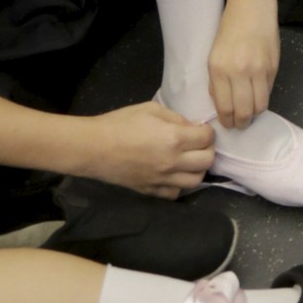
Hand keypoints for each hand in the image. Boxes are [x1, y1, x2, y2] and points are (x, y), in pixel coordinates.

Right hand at [75, 101, 215, 196]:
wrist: (94, 148)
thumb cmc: (120, 123)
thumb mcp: (151, 109)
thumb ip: (175, 118)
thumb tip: (191, 128)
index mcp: (174, 139)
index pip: (206, 138)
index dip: (207, 131)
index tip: (201, 129)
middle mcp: (173, 162)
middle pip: (207, 161)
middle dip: (207, 150)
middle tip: (198, 144)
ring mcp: (163, 180)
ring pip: (196, 181)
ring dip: (197, 169)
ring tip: (189, 160)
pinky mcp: (151, 191)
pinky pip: (176, 193)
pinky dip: (180, 185)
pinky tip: (173, 174)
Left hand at [208, 0, 279, 128]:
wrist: (251, 7)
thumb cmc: (228, 30)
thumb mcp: (213, 56)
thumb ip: (216, 82)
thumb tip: (221, 105)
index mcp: (219, 70)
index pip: (225, 108)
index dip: (227, 121)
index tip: (228, 124)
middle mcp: (239, 72)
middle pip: (244, 112)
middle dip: (242, 123)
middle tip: (240, 124)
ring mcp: (259, 70)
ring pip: (260, 105)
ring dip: (255, 113)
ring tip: (250, 112)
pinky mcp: (274, 66)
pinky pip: (269, 91)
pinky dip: (263, 97)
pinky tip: (257, 94)